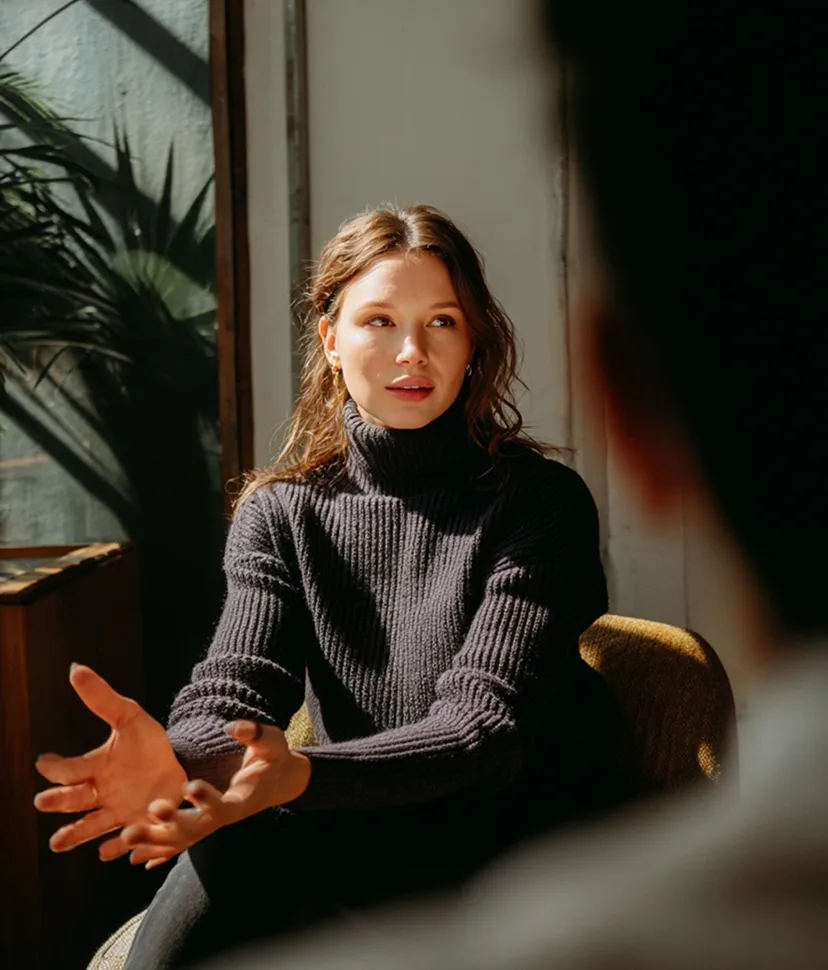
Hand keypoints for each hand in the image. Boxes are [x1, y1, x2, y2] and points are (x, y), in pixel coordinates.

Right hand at [33, 664, 187, 860]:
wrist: (179, 768)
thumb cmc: (147, 745)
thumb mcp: (129, 718)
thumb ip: (102, 698)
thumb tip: (74, 668)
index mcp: (94, 768)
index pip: (69, 769)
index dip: (56, 766)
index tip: (44, 761)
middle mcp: (99, 794)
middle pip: (74, 799)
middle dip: (59, 800)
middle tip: (44, 801)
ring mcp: (117, 813)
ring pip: (90, 827)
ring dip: (75, 833)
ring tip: (57, 843)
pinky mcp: (137, 827)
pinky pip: (122, 839)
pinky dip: (115, 846)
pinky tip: (106, 852)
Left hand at [121, 720, 310, 868]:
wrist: (278, 780)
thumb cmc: (274, 756)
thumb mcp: (272, 741)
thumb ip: (255, 734)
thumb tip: (233, 727)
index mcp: (245, 797)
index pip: (225, 805)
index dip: (208, 800)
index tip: (189, 786)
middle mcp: (226, 816)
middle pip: (197, 828)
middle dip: (171, 824)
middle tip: (146, 815)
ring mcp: (214, 823)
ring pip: (183, 840)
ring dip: (154, 840)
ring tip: (125, 837)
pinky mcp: (205, 824)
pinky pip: (180, 843)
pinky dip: (159, 851)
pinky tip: (135, 858)